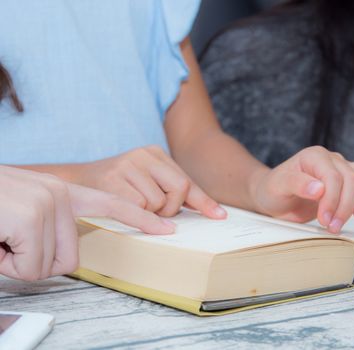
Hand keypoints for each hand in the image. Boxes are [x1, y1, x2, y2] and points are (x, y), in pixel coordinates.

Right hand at [0, 166, 175, 280]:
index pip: (112, 203)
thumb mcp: (23, 210)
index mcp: (61, 192)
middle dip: (35, 262)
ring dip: (16, 262)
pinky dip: (5, 264)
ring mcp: (46, 204)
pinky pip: (28, 267)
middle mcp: (58, 194)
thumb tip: (65, 253)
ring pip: (47, 266)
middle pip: (70, 258)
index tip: (168, 228)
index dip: (141, 219)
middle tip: (8, 241)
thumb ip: (52, 224)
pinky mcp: (29, 218)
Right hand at [71, 145, 225, 218]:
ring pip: (158, 202)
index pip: (187, 180)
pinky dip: (137, 214)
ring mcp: (127, 166)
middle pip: (180, 187)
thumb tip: (211, 211)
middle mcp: (143, 155)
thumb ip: (174, 191)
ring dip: (151, 213)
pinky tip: (124, 206)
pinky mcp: (113, 180)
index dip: (204, 201)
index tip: (219, 216)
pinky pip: (139, 208)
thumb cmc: (119, 185)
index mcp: (155, 153)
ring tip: (134, 205)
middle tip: (158, 211)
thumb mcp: (148, 181)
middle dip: (172, 207)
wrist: (77, 182)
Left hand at [250, 146, 353, 232]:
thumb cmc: (274, 189)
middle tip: (332, 227)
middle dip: (345, 207)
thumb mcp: (278, 187)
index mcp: (314, 156)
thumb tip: (319, 188)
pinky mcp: (350, 181)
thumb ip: (296, 184)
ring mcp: (343, 168)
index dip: (332, 200)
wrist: (274, 196)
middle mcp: (332, 159)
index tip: (324, 220)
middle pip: (352, 179)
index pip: (334, 177)